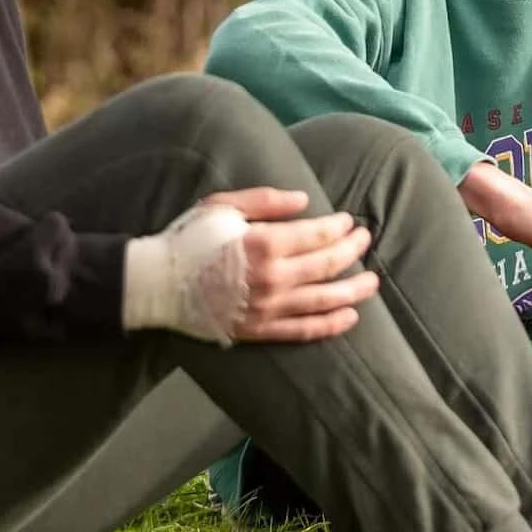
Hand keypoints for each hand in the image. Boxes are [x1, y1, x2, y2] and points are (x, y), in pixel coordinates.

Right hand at [203, 187, 379, 341]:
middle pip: (327, 265)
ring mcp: (269, 308)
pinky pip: (304, 330)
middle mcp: (274, 277)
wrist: (160, 283)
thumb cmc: (190, 238)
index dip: (339, 227)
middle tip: (366, 240)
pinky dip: (330, 324)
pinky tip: (350, 316)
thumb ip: (266, 201)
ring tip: (372, 281)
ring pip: (324, 300)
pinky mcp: (261, 330)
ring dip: (353, 290)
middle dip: (352, 251)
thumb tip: (305, 201)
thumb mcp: (224, 206)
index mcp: (265, 243)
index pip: (317, 235)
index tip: (350, 221)